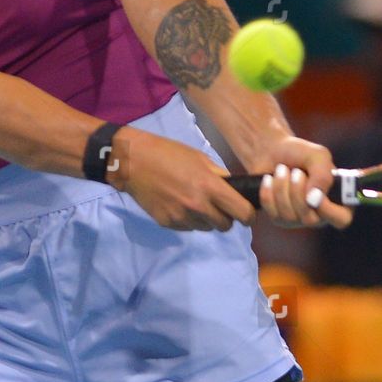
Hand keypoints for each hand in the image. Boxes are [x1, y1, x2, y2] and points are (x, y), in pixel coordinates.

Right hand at [110, 128, 257, 231]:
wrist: (133, 162)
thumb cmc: (168, 154)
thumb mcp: (199, 158)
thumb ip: (219, 176)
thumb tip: (235, 190)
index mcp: (210, 186)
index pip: (242, 213)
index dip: (248, 215)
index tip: (245, 212)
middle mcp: (198, 205)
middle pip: (225, 226)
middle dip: (226, 218)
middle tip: (218, 206)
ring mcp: (181, 217)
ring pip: (206, 228)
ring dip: (205, 219)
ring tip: (192, 201)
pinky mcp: (167, 223)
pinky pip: (187, 227)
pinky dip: (188, 219)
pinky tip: (177, 203)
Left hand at [250, 136, 353, 229]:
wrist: (271, 151)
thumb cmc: (299, 153)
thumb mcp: (317, 157)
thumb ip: (322, 176)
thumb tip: (313, 201)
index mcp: (337, 199)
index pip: (342, 219)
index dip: (328, 210)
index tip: (315, 192)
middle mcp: (319, 214)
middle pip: (310, 220)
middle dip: (298, 192)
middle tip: (295, 171)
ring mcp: (298, 219)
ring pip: (289, 217)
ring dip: (282, 188)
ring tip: (281, 170)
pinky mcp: (279, 218)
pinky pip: (273, 214)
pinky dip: (268, 193)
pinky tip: (269, 179)